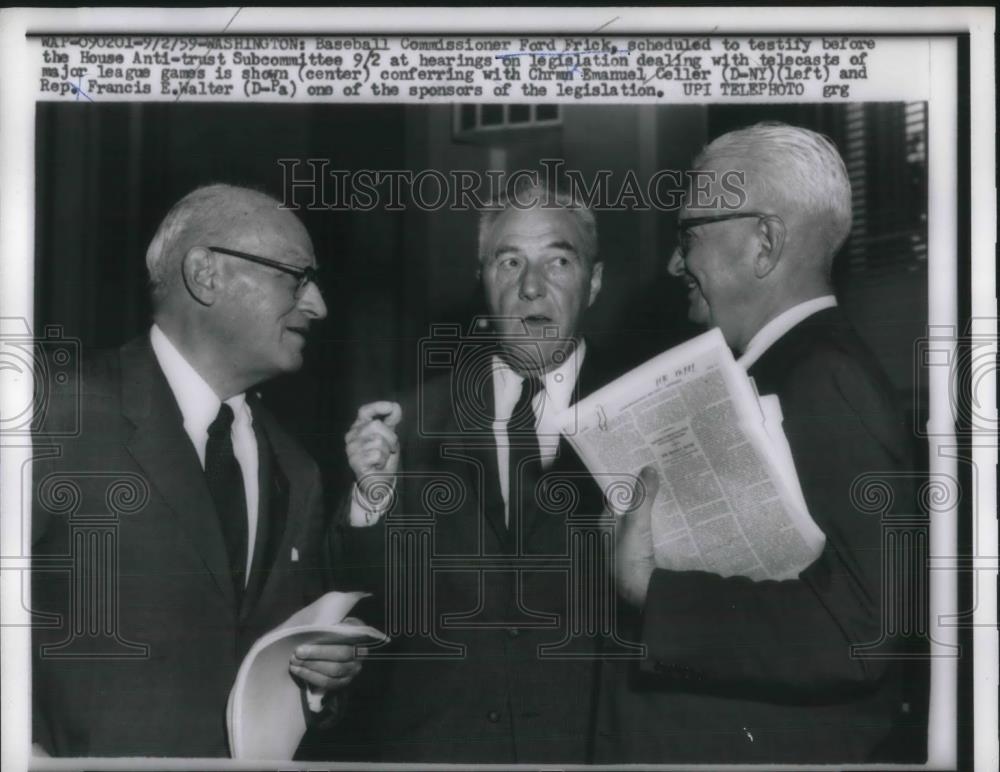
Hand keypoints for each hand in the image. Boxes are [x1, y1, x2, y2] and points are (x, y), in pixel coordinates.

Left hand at [289, 621, 367, 693]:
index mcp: (358, 636)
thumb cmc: (334, 628)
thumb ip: (330, 624)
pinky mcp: (345, 681)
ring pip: (333, 673)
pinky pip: (329, 684)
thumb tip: (316, 629)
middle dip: (315, 657)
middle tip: (296, 655)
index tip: (304, 645)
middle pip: (338, 658)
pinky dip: (312, 678)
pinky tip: (299, 672)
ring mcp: (353, 670)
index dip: (322, 648)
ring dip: (311, 669)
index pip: (343, 643)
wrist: (341, 641)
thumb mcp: (336, 621)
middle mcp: (360, 654)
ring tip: (294, 664)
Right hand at [345, 401, 401, 503]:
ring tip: (381, 459)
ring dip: (386, 452)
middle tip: (389, 449)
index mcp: (359, 427)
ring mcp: (352, 449)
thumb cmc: (383, 460)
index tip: (393, 407)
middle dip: (390, 437)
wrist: (377, 484)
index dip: (379, 406)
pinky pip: (377, 454)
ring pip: (378, 440)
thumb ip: (391, 423)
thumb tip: (395, 406)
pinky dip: (382, 461)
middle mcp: (352, 436)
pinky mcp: (354, 461)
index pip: (365, 411)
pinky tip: (376, 466)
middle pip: (376, 425)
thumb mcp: (390, 439)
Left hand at [613, 466, 658, 607]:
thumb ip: (642, 497)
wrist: (644, 591)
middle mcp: (618, 531)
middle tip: (661, 469)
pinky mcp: (648, 552)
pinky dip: (665, 520)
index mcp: (607, 522)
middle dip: (645, 490)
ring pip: (645, 517)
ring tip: (672, 484)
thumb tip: (649, 468)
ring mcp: (633, 543)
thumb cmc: (630, 556)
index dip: (627, 480)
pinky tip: (679, 510)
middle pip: (632, 505)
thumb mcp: (636, 522)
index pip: (616, 495)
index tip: (641, 462)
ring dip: (656, 505)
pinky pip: (656, 530)